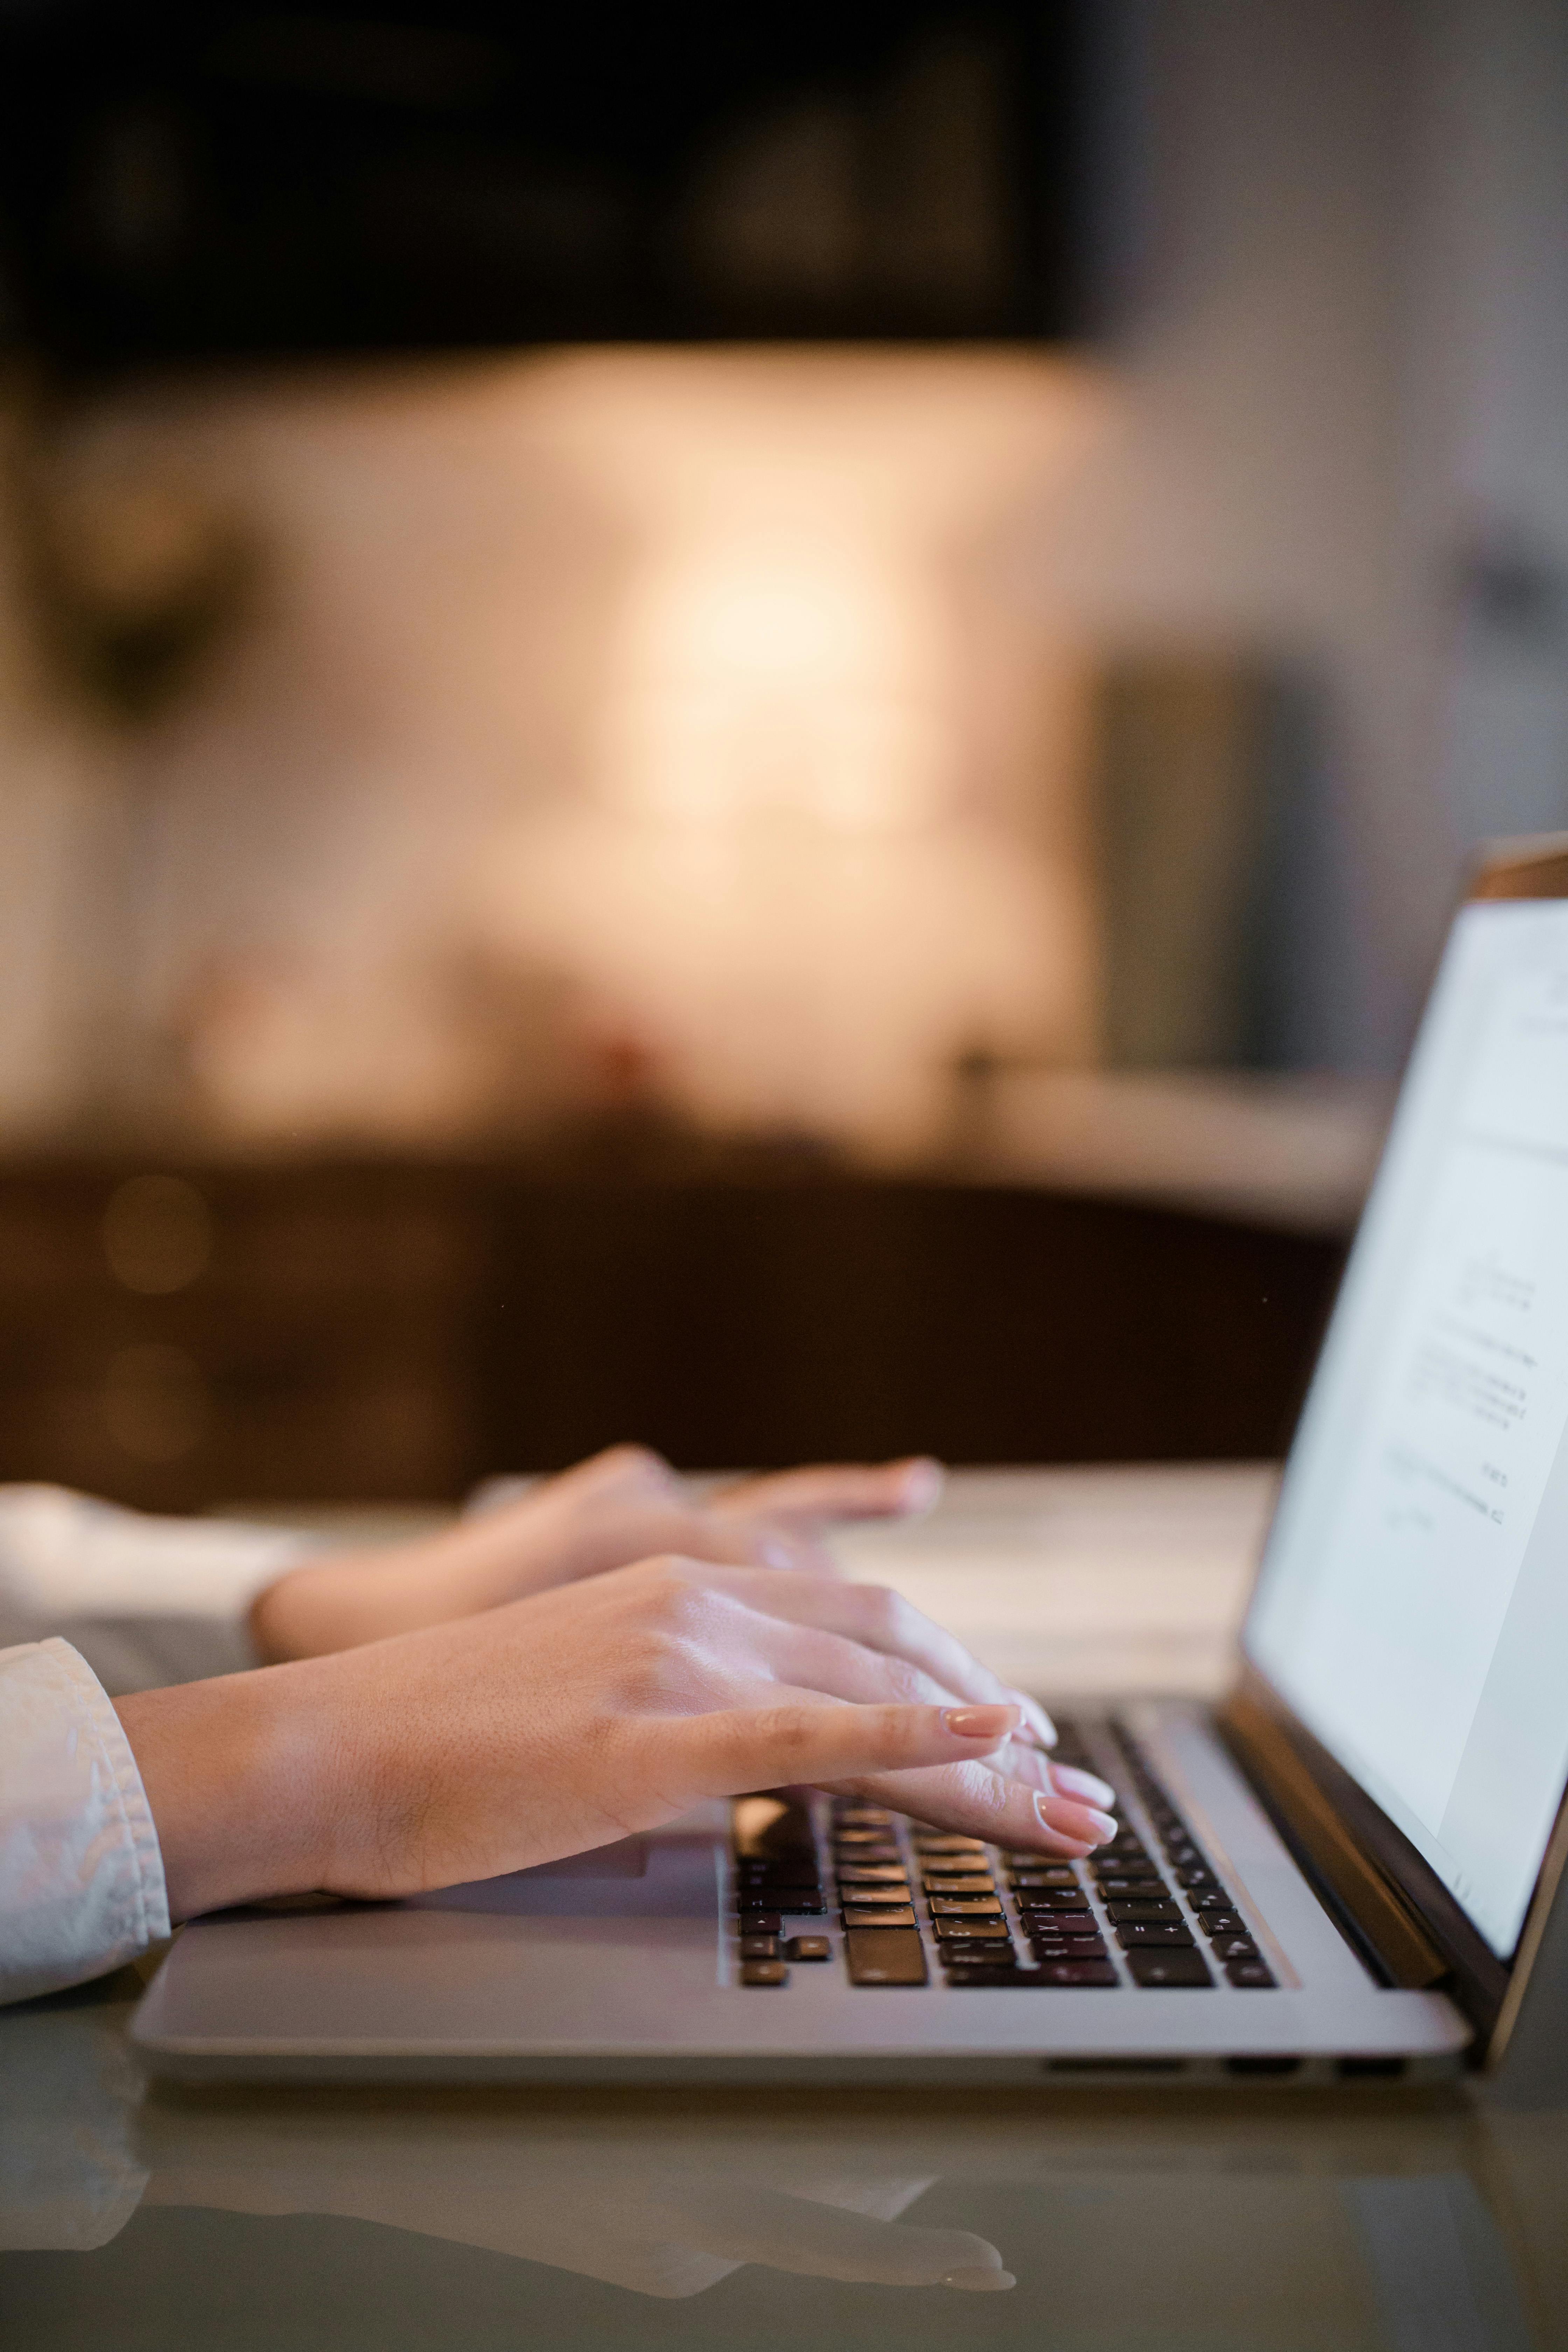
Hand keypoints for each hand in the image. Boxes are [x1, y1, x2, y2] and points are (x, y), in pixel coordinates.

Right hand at [249, 1445, 1054, 1749]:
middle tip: (1076, 1785)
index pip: (859, 1631)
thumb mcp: (587, 1713)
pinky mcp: (651, 1733)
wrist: (327, 1743)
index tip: (1020, 1737)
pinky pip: (812, 1731)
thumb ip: (678, 1728)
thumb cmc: (440, 1746)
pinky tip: (986, 1745)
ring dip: (990, 1757)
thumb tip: (745, 1790)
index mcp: (683, 1590)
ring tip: (1070, 1807)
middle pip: (893, 1656)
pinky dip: (912, 1738)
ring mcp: (678, 1661)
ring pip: (877, 1695)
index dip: (955, 1683)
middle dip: (1000, 1726)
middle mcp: (697, 1603)